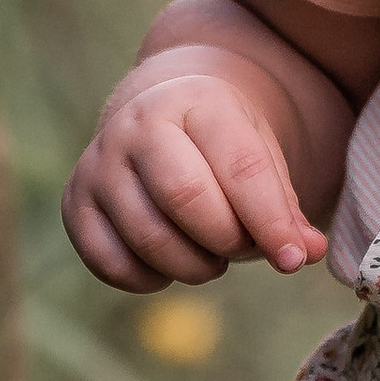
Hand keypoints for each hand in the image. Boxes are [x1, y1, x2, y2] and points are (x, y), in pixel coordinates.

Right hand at [62, 60, 332, 290]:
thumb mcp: (263, 159)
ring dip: (194, 266)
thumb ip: (285, 210)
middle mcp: (137, 125)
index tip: (292, 258)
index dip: (270, 222)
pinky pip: (111, 263)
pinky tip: (170, 262)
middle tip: (242, 248)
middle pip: (186, 199)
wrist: (162, 115)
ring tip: (212, 255)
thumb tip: (304, 254)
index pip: (240, 168)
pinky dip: (150, 279)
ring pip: (148, 238)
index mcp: (196, 102)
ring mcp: (99, 163)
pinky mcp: (75, 204)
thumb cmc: (223, 147)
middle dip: (227, 240)